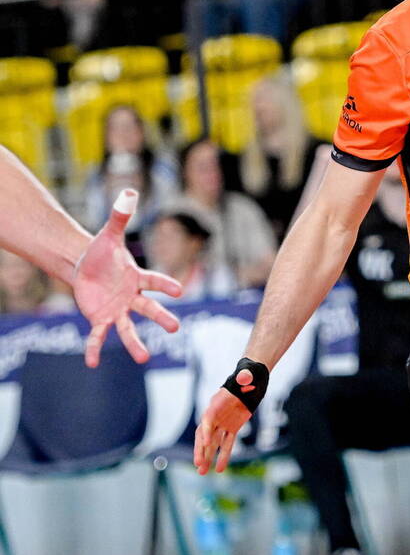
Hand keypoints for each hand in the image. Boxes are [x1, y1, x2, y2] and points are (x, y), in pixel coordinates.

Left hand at [73, 189, 182, 367]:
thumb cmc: (102, 251)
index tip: (179, 291)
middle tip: (175, 328)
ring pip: (128, 328)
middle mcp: (131, 297)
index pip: (154, 281)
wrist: (85, 267)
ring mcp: (117, 310)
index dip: (166, 285)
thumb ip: (120, 217)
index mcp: (137, 277)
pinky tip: (92, 363)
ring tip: (143, 358)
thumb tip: (129, 192)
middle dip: (161, 318)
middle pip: (148, 308)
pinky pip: (98, 336)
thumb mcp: (109, 234)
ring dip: (135, 344)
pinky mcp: (100, 319)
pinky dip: (95, 348)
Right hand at [194, 380, 252, 474]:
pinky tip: (219, 469)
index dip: (207, 431)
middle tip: (198, 465)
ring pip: (213, 443)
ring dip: (208, 457)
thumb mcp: (247, 375)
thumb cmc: (248, 376)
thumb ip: (244, 376)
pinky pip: (227, 443)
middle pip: (205, 435)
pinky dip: (224, 456)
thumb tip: (245, 377)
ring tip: (202, 473)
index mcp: (217, 403)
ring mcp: (223, 422)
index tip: (207, 443)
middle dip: (201, 450)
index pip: (208, 419)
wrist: (252, 379)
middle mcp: (216, 415)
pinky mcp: (232, 427)